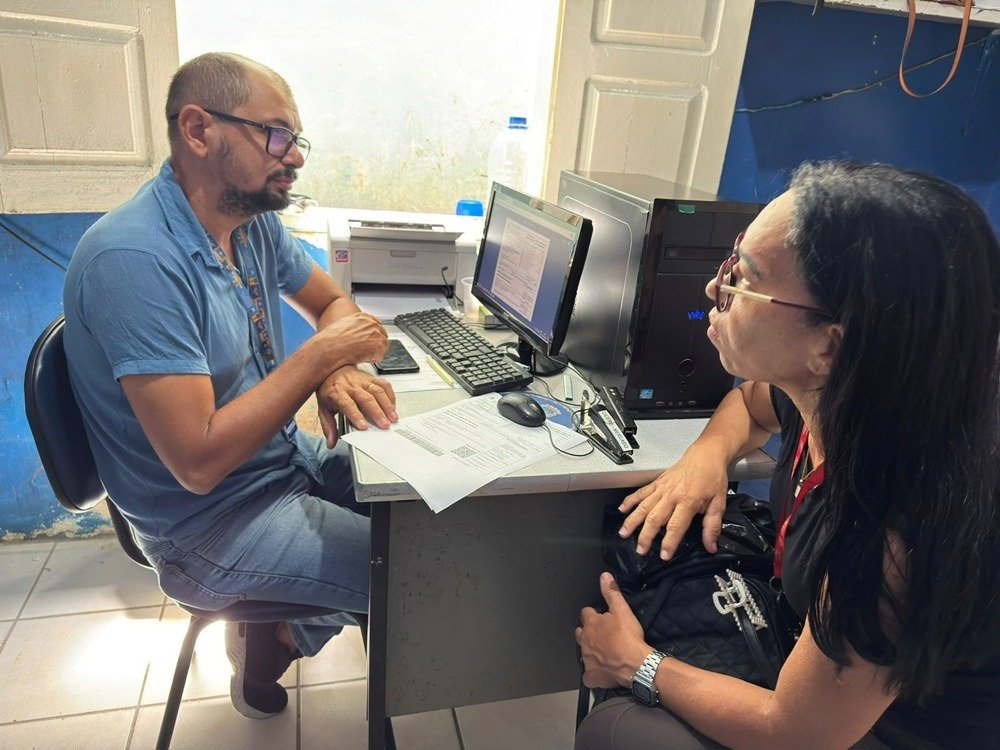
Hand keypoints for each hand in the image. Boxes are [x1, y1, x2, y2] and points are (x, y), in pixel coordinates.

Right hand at [312, 312, 388, 372]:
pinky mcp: (378, 345)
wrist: (329, 348)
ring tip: (360, 356)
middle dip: (375, 344)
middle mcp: (371, 323)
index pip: (376, 324)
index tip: (370, 341)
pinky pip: (380, 356)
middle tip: (366, 352)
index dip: (373, 335)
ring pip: (382, 346)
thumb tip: (357, 334)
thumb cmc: (331, 340)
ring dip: (374, 353)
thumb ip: (354, 328)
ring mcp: (376, 333)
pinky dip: (372, 360)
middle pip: (382, 335)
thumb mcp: (342, 326)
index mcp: (363, 317)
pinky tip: (361, 359)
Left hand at [316, 366, 396, 446]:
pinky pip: (383, 384)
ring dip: (387, 405)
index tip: (364, 427)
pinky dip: (390, 395)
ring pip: (377, 391)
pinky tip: (393, 406)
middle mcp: (351, 386)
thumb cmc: (330, 389)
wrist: (333, 368)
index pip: (348, 405)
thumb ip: (328, 426)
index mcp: (337, 393)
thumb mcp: (323, 407)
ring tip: (393, 418)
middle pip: (366, 399)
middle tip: (384, 425)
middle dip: (377, 413)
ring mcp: (362, 380)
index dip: (356, 416)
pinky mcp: (371, 377)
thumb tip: (331, 442)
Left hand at [576, 572, 650, 688]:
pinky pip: (588, 676)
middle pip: (580, 632)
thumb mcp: (622, 610)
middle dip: (588, 632)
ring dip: (590, 650)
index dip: (593, 614)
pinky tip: (599, 673)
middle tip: (602, 634)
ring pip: (583, 652)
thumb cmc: (628, 636)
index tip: (602, 617)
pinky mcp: (592, 675)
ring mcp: (587, 659)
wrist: (635, 663)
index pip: (586, 613)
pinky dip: (592, 674)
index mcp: (591, 624)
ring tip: (601, 651)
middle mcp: (585, 640)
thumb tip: (604, 576)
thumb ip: (612, 593)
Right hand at [617, 444, 728, 559]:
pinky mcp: (657, 482)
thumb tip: (711, 546)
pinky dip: (630, 500)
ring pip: (644, 506)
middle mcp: (672, 495)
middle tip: (640, 550)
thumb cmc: (713, 477)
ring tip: (623, 533)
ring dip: (632, 520)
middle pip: (655, 518)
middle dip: (646, 536)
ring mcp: (662, 488)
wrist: (706, 454)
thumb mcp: (719, 502)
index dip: (669, 542)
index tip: (664, 555)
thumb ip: (712, 526)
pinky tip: (622, 509)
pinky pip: (641, 492)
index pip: (676, 526)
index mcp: (689, 501)